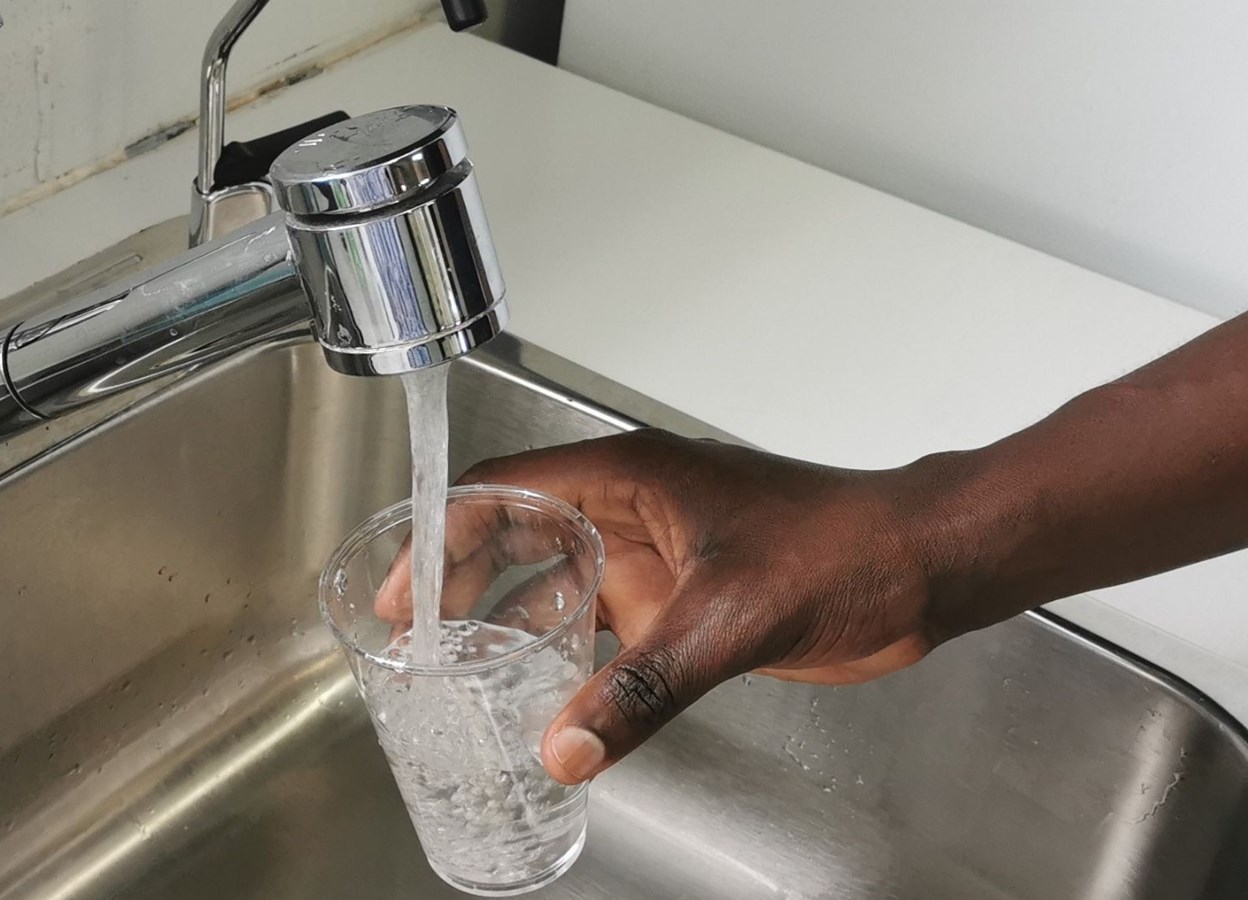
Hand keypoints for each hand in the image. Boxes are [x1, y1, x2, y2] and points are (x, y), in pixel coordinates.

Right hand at [452, 429, 956, 784]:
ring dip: (505, 615)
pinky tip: (541, 691)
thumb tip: (568, 747)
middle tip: (411, 630)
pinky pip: (600, 623)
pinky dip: (563, 652)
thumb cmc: (846, 545)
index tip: (405, 588)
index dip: (442, 533)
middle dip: (457, 576)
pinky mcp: (680, 598)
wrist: (920, 567)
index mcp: (630, 478)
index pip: (505, 490)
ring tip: (457, 662)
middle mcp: (631, 509)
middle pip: (515, 531)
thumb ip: (643, 687)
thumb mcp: (731, 618)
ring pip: (554, 578)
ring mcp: (655, 554)